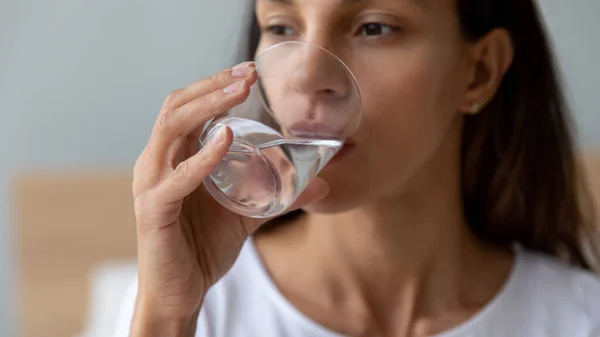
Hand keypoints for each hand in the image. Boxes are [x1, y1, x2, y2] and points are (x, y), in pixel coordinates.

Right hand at [130, 62, 328, 334]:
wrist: (180, 292)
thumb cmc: (203, 247)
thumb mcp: (245, 214)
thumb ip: (276, 197)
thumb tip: (322, 186)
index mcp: (174, 158)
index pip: (187, 107)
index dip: (214, 85)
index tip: (249, 72)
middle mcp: (157, 164)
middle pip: (176, 108)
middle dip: (212, 86)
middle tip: (247, 74)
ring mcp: (152, 185)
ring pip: (170, 130)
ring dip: (206, 106)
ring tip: (237, 92)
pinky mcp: (153, 211)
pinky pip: (175, 179)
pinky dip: (201, 157)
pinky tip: (225, 140)